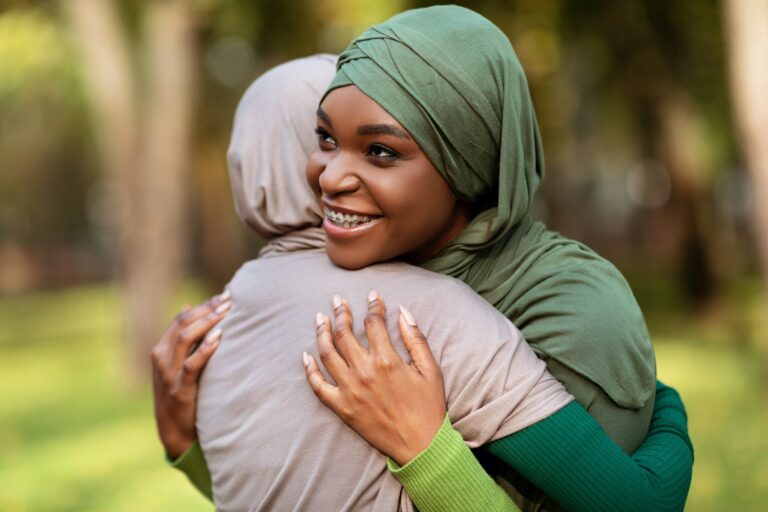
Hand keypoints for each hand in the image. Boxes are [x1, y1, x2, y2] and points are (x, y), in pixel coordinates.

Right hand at [151, 291, 230, 458]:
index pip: (181, 319)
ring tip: (226, 312)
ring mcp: (168, 374)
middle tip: (229, 299)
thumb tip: (189, 305)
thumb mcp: (177, 363)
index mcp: (161, 349)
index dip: (203, 305)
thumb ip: (183, 337)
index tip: (225, 296)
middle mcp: (161, 358)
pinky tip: (219, 337)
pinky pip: (191, 364)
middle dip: (207, 309)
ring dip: (207, 323)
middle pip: (183, 324)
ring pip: (185, 339)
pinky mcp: (179, 389)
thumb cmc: (181, 391)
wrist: (174, 430)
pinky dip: (205, 349)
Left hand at [303, 291, 445, 465]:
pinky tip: (306, 356)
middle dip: (340, 312)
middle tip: (337, 300)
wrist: (421, 446)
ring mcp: (350, 390)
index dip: (372, 306)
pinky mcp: (342, 408)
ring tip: (320, 318)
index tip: (372, 296)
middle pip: (344, 333)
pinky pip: (318, 386)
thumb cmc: (429, 407)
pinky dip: (310, 369)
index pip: (373, 323)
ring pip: (327, 354)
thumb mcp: (430, 369)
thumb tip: (403, 312)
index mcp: (387, 360)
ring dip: (322, 332)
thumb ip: (415, 338)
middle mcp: (364, 372)